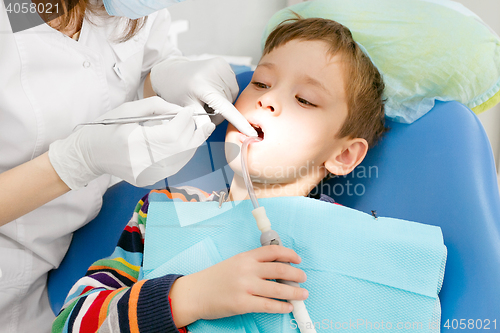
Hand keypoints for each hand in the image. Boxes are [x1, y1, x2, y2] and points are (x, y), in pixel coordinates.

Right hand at [48, 97, 214, 189]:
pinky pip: (175, 166)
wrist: (89, 155)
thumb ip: (157, 107)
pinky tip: (187, 142)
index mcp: (133, 142)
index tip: (190, 111)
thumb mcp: (128, 109)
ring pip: (182, 159)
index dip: (185, 121)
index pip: (171, 134)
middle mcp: (142, 162)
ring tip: (201, 130)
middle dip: (194, 131)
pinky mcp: (149, 180)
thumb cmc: (107, 128)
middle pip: (181, 148)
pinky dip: (184, 153)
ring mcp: (146, 174)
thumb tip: (181, 111)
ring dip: (193, 143)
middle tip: (201, 120)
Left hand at [150, 57, 257, 136]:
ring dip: (223, 102)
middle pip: (228, 103)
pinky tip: (213, 89)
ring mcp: (220, 66)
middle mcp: (213, 73)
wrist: (173, 72)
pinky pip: (232, 85)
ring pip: (232, 95)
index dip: (239, 122)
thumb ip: (200, 121)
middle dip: (219, 111)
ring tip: (208, 98)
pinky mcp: (223, 63)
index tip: (251, 132)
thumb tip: (210, 131)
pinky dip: (225, 92)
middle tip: (205, 108)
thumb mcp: (186, 108)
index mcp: (201, 86)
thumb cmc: (177, 92)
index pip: (225, 108)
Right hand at [169, 245, 307, 326]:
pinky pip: (269, 305)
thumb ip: (253, 262)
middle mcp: (247, 269)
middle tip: (303, 278)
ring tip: (302, 294)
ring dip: (294, 292)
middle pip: (280, 270)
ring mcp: (245, 287)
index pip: (273, 251)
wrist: (196, 293)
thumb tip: (278, 267)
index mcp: (245, 256)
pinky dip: (282, 307)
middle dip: (296, 275)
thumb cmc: (215, 278)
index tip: (298, 260)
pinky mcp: (242, 304)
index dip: (289, 254)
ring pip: (278, 289)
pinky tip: (288, 307)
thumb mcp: (235, 262)